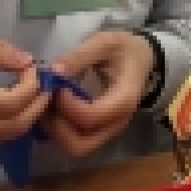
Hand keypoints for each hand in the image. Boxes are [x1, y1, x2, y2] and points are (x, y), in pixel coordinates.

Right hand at [0, 33, 46, 148]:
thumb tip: (27, 61)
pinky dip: (12, 123)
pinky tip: (13, 104)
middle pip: (15, 125)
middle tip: (42, 84)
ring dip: (27, 115)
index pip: (10, 103)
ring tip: (31, 92)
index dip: (32, 87)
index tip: (33, 68)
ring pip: (7, 136)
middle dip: (37, 105)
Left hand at [43, 29, 156, 160]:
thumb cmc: (124, 50)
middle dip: (56, 126)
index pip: (90, 117)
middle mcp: (117, 124)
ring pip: (74, 148)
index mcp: (124, 100)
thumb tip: (51, 72)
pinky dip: (58, 130)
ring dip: (55, 130)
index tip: (57, 83)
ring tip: (49, 103)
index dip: (66, 104)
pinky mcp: (98, 133)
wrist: (142, 59)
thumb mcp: (105, 42)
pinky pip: (73, 142)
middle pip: (80, 146)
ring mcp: (107, 132)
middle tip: (48, 100)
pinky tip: (55, 107)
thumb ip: (79, 55)